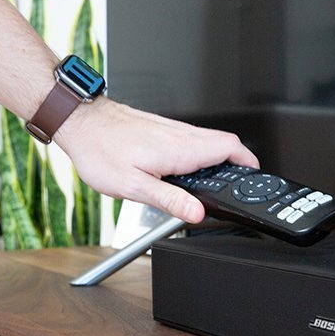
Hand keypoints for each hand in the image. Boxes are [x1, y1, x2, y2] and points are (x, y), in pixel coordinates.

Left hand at [54, 97, 259, 223]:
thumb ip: (170, 200)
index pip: (231, 149)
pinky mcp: (161, 128)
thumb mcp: (133, 186)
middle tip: (238, 184)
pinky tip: (186, 170)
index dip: (249, 163)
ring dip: (219, 158)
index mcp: (180, 149)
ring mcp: (171, 128)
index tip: (254, 178)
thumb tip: (197, 213)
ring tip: (215, 182)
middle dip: (238, 163)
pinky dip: (201, 153)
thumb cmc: (100, 151)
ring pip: (209, 140)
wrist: (80, 122)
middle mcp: (179, 134)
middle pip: (225, 143)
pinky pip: (192, 138)